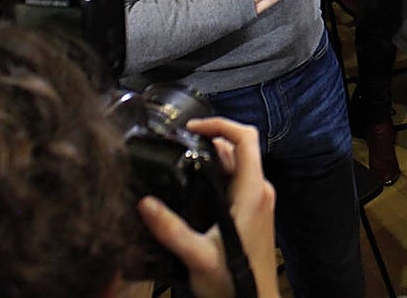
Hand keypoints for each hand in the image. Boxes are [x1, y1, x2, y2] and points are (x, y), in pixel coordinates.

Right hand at [138, 118, 280, 297]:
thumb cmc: (235, 283)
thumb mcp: (196, 256)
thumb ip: (170, 229)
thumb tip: (146, 203)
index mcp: (252, 192)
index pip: (246, 139)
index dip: (221, 124)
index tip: (193, 126)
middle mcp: (260, 190)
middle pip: (239, 147)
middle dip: (211, 138)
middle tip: (181, 142)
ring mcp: (258, 199)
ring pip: (238, 163)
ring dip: (213, 156)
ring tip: (183, 159)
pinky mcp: (254, 209)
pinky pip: (237, 179)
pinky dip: (217, 172)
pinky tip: (194, 183)